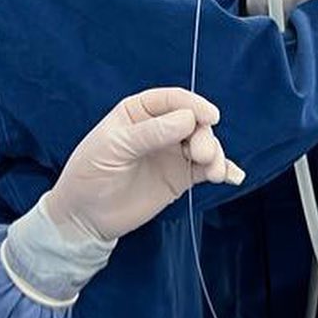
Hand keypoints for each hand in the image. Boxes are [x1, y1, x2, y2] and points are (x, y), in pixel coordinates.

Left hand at [1, 90, 243, 305]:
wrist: (86, 217)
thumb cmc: (90, 173)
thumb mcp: (114, 148)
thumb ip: (150, 133)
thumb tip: (188, 119)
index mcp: (139, 111)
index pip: (172, 100)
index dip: (193, 104)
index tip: (209, 116)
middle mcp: (160, 128)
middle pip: (193, 122)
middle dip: (204, 135)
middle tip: (203, 155)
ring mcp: (172, 153)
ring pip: (204, 144)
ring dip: (215, 154)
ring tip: (214, 173)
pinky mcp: (180, 177)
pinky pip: (206, 168)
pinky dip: (222, 170)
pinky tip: (231, 177)